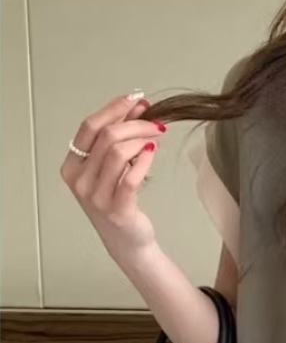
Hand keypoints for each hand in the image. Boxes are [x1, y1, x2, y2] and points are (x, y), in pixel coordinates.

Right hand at [61, 93, 164, 263]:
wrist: (128, 243)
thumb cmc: (119, 203)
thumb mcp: (112, 169)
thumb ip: (118, 138)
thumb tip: (137, 106)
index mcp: (72, 167)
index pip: (89, 127)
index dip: (114, 109)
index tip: (136, 100)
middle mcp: (79, 181)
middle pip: (106, 137)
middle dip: (134, 123)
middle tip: (155, 122)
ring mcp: (96, 197)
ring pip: (118, 152)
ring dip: (142, 139)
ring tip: (156, 138)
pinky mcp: (117, 210)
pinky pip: (131, 177)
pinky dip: (145, 160)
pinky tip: (153, 152)